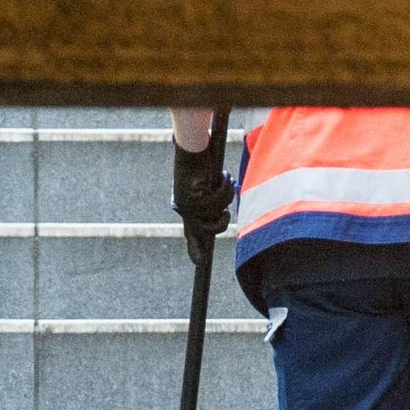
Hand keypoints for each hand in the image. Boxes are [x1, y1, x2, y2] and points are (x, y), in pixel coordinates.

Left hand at [172, 140, 233, 262]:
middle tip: (225, 213)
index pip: (190, 233)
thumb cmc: (199, 160)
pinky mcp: (194, 197)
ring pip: (217, 212)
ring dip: (225, 196)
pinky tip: (222, 175)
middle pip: (207, 231)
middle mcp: (184, 208)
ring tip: (223, 180)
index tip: (199, 263)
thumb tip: (221, 212)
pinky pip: (219, 201)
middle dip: (221, 222)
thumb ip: (209, 201)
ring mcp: (188, 204)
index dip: (194, 248)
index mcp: (185, 206)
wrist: (192, 146)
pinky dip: (225, 186)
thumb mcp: (204, 184)